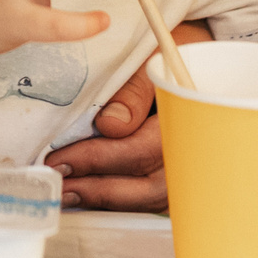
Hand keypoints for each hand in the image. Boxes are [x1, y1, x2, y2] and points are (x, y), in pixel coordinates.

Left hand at [42, 23, 210, 210]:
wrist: (200, 63)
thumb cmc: (173, 57)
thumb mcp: (153, 60)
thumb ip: (133, 91)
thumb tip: (109, 125)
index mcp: (187, 120)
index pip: (140, 151)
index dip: (97, 158)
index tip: (61, 159)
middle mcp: (193, 153)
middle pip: (147, 186)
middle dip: (99, 188)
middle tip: (58, 183)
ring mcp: (188, 169)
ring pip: (149, 198)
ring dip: (108, 200)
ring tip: (68, 194)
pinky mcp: (177, 176)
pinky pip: (150, 197)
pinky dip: (121, 200)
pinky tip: (90, 198)